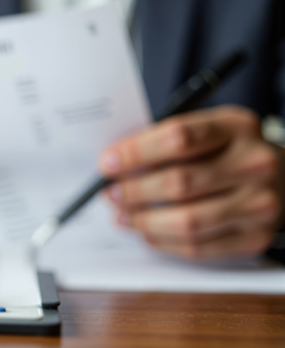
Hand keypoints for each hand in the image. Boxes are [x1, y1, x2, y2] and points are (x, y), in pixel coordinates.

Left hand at [99, 106, 283, 258]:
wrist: (283, 176)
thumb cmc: (227, 151)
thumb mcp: (206, 130)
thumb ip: (165, 141)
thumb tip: (113, 165)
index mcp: (236, 126)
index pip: (178, 138)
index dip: (136, 152)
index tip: (107, 163)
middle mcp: (254, 163)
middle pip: (180, 182)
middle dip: (134, 191)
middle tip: (109, 193)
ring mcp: (260, 203)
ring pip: (187, 221)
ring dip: (144, 220)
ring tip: (122, 215)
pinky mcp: (256, 237)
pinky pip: (198, 247)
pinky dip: (162, 241)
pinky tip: (146, 232)